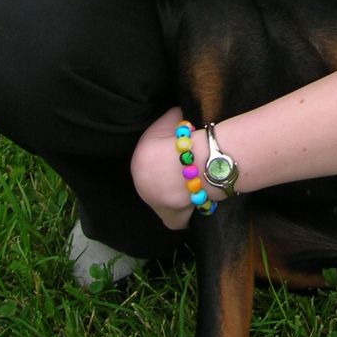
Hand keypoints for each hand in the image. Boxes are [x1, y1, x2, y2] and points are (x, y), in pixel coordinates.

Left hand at [131, 106, 206, 228]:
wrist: (192, 164)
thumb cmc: (181, 139)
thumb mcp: (174, 118)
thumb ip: (173, 119)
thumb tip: (178, 116)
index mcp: (139, 162)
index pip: (150, 162)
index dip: (166, 157)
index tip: (180, 155)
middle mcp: (142, 187)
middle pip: (155, 184)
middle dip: (169, 178)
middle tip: (187, 171)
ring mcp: (155, 205)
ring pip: (165, 202)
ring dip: (177, 196)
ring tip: (194, 187)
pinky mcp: (170, 219)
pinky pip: (178, 220)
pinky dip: (186, 215)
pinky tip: (197, 206)